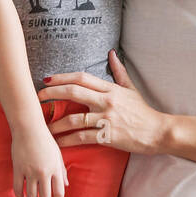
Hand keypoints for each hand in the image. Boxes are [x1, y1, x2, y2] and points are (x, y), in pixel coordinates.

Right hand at [10, 127, 67, 196]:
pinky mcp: (18, 169)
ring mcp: (30, 171)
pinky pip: (18, 187)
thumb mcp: (58, 154)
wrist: (29, 128)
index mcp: (55, 168)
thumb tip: (66, 185)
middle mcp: (44, 172)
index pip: (59, 192)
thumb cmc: (45, 140)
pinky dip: (20, 195)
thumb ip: (62, 170)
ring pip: (32, 195)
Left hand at [40, 50, 167, 154]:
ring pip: (74, 118)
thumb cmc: (143, 111)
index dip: (62, 77)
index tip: (47, 79)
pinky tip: (57, 142)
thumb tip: (111, 53)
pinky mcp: (107, 136)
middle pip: (74, 92)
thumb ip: (118, 71)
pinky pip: (81, 137)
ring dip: (55, 123)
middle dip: (52, 93)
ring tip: (43, 126)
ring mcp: (106, 119)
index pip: (82, 78)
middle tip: (38, 97)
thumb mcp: (131, 88)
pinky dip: (67, 140)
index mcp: (110, 89)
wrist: (157, 132)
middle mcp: (106, 101)